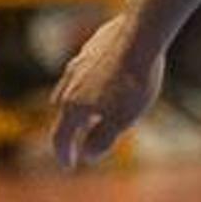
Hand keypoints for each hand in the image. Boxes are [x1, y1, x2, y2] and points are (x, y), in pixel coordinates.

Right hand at [50, 9, 163, 168]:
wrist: (140, 36)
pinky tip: (106, 81)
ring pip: (71, 89)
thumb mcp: (122, 119)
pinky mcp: (91, 48)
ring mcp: (78, 63)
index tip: (70, 165)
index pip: (61, 136)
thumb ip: (102, 139)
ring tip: (95, 110)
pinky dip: (90, 84)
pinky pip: (85, 71)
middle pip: (63, 111)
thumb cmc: (133, 82)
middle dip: (71, 128)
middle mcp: (69, 84)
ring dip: (79, 104)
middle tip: (83, 138)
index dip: (64, 154)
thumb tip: (88, 155)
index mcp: (73, 106)